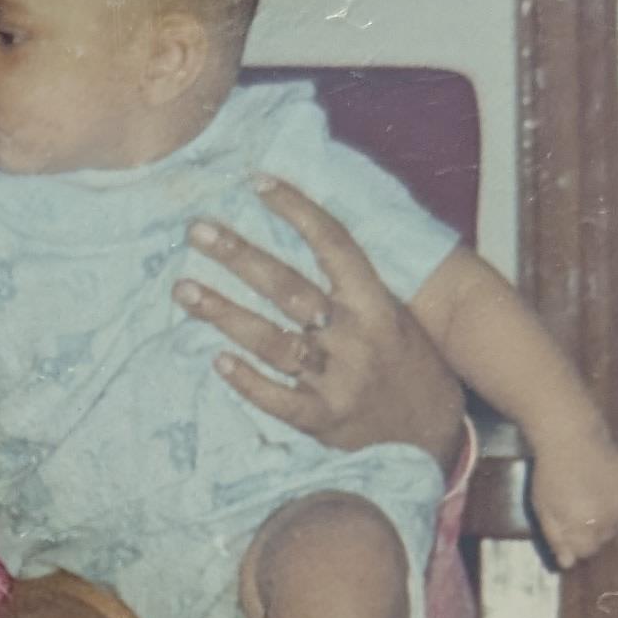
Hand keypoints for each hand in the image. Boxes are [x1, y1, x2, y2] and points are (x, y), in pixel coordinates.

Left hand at [174, 178, 466, 472]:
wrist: (433, 434)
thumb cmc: (406, 362)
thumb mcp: (393, 314)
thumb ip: (352, 284)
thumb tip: (302, 233)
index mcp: (377, 304)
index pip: (334, 244)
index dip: (297, 210)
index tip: (257, 182)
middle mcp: (357, 338)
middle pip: (289, 289)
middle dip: (241, 256)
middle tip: (198, 231)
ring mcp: (339, 381)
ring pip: (273, 342)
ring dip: (225, 314)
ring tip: (184, 290)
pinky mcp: (324, 421)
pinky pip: (279, 400)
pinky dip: (248, 381)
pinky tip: (217, 360)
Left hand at [530, 429, 617, 568]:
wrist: (572, 438)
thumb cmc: (551, 475)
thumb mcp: (545, 509)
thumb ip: (557, 538)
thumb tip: (569, 564)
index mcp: (582, 528)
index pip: (587, 552)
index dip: (577, 538)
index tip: (572, 521)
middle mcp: (608, 521)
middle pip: (604, 539)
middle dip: (593, 528)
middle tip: (583, 503)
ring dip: (613, 518)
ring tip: (598, 495)